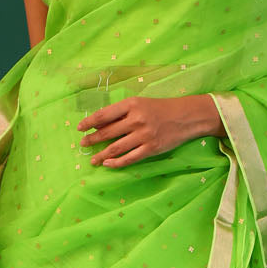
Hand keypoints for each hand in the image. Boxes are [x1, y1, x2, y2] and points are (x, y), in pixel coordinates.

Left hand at [77, 95, 215, 167]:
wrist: (187, 116)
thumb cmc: (160, 108)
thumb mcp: (140, 103)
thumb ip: (121, 113)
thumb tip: (99, 125)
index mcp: (132, 104)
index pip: (104, 115)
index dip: (89, 122)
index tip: (80, 128)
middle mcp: (137, 119)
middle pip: (107, 132)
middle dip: (92, 140)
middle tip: (82, 145)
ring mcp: (144, 135)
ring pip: (116, 148)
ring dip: (101, 155)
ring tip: (92, 160)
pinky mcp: (152, 148)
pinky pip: (130, 158)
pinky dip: (117, 162)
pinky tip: (107, 164)